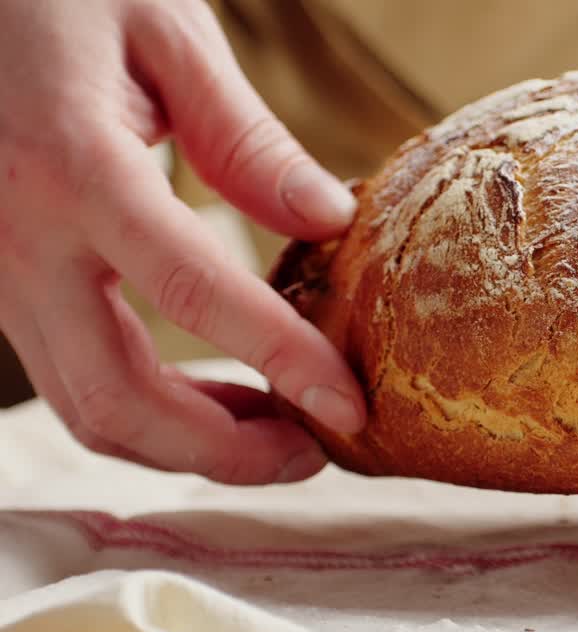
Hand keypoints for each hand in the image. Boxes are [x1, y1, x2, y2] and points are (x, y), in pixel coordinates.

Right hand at [0, 0, 365, 483]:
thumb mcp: (163, 29)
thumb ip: (244, 137)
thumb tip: (329, 220)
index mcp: (71, 168)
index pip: (193, 295)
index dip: (281, 362)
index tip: (351, 406)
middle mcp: (18, 241)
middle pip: (117, 397)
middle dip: (225, 451)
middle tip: (318, 450)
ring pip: (86, 405)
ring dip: (190, 443)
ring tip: (284, 433)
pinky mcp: (2, 283)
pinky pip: (74, 374)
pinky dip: (152, 408)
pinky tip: (221, 397)